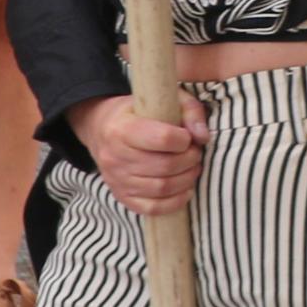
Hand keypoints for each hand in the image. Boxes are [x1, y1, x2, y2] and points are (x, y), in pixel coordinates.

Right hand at [76, 94, 208, 216]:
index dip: (184, 140)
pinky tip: (185, 190)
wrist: (103, 129)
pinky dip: (175, 202)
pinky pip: (151, 208)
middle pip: (165, 166)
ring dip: (186, 180)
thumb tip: (203, 137)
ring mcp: (116, 180)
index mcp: (122, 129)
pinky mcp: (121, 196)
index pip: (162, 138)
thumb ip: (190, 111)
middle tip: (195, 153)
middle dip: (190, 160)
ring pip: (161, 188)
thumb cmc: (140, 112)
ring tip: (192, 168)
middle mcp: (114, 156)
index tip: (188, 137)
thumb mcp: (166, 99)